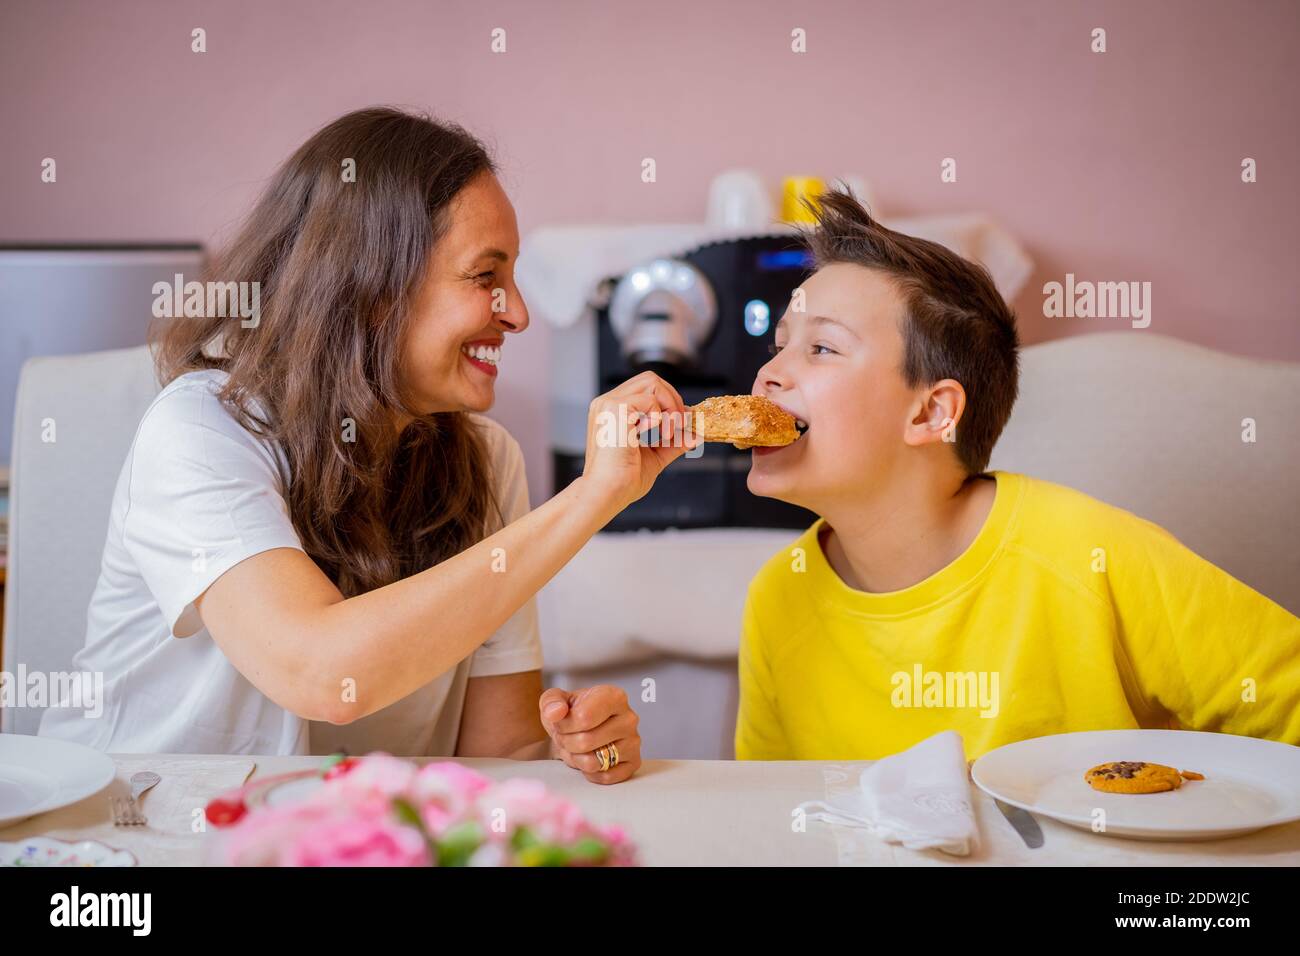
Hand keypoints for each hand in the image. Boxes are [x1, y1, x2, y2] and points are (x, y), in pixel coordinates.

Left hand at [538, 685, 641, 784]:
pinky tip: (589, 758)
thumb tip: (556, 712)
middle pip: (586, 742)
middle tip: (566, 737)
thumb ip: (551, 701)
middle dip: (567, 743)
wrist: (580, 729)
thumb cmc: (571, 713)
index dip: (564, 725)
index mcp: (613, 697)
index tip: (562, 722)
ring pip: (593, 762)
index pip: (584, 717)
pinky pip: (605, 777)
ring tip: (577, 747)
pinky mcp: (634, 762)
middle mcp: (628, 718)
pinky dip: (590, 773)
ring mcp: (633, 741)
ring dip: (576, 758)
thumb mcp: (555, 700)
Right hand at [581, 371, 699, 514]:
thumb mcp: (655, 457)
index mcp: (612, 412)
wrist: (609, 492)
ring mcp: (609, 403)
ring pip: (652, 383)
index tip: (684, 421)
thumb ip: (673, 443)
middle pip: (650, 379)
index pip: (646, 389)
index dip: (669, 401)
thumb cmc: (624, 480)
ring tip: (670, 433)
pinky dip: (663, 416)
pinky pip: (650, 399)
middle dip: (673, 399)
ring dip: (670, 406)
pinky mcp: (616, 408)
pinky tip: (661, 435)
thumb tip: (695, 436)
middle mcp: (608, 403)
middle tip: (681, 424)